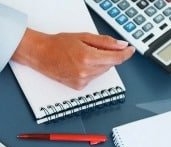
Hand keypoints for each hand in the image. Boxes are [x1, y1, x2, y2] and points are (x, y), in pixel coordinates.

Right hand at [12, 29, 134, 89]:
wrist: (40, 54)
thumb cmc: (57, 44)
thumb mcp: (83, 37)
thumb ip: (105, 42)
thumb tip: (121, 46)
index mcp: (88, 58)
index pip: (116, 59)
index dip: (125, 54)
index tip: (130, 50)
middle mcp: (85, 72)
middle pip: (110, 65)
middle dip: (109, 55)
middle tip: (98, 47)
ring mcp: (82, 81)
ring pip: (102, 71)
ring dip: (100, 63)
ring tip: (84, 54)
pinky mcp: (78, 86)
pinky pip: (93, 77)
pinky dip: (92, 70)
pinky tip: (80, 64)